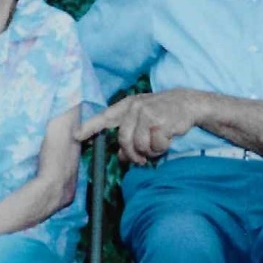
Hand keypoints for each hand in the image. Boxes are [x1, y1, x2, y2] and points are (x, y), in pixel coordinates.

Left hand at [75, 90, 198, 164]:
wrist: (186, 103)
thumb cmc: (162, 113)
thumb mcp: (143, 120)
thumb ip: (130, 136)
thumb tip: (121, 157)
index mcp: (127, 106)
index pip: (104, 117)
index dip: (89, 127)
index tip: (75, 135)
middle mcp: (135, 107)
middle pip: (124, 140)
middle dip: (132, 154)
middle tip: (141, 159)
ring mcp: (147, 112)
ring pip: (140, 145)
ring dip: (150, 151)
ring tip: (158, 144)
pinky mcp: (161, 120)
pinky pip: (155, 145)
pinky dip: (161, 147)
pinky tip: (167, 138)